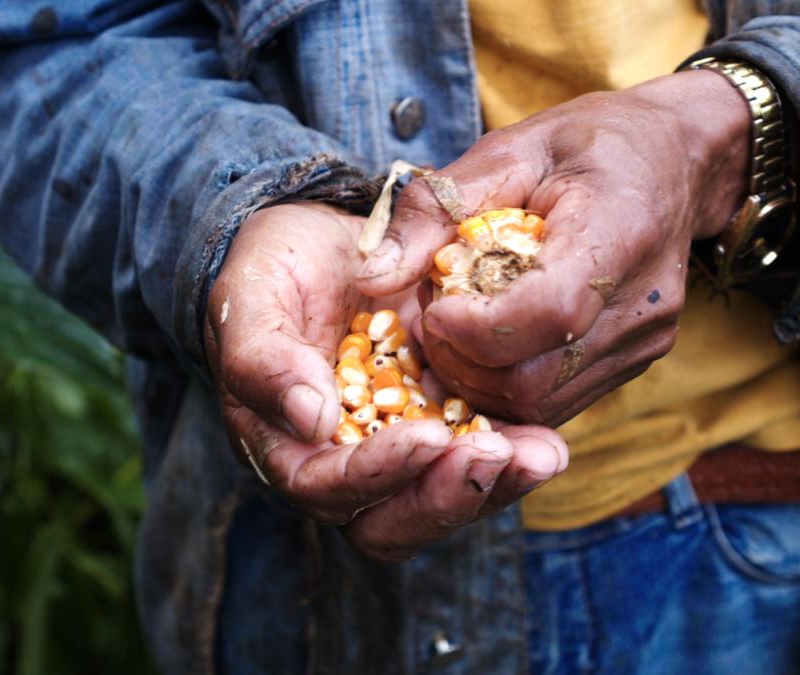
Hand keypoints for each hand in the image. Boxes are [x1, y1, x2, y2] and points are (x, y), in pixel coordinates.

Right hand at [204, 202, 566, 560]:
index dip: (375, 473)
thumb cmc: (272, 271)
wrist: (325, 246)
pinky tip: (547, 442)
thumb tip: (311, 420)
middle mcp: (342, 466)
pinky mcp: (445, 429)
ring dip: (493, 488)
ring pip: (441, 503)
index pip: (326, 487)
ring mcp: (398, 452)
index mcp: (285, 446)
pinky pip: (479, 465)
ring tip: (540, 454)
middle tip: (495, 456)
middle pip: (389, 523)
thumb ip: (265, 358)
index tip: (427, 436)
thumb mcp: (253, 297)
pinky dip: (516, 460)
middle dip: (444, 497)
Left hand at [356, 70, 751, 425]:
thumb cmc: (589, 145)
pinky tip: (488, 341)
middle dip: (460, 359)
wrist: (678, 162)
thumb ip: (435, 207)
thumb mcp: (508, 149)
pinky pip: (554, 401)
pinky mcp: (632, 365)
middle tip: (433, 314)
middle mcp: (641, 306)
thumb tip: (370, 276)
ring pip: (538, 403)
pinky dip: (504, 383)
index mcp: (619, 233)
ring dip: (476, 377)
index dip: (474, 326)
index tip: (434, 303)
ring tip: (458, 324)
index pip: (547, 313)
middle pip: (533, 379)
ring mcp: (642, 345)